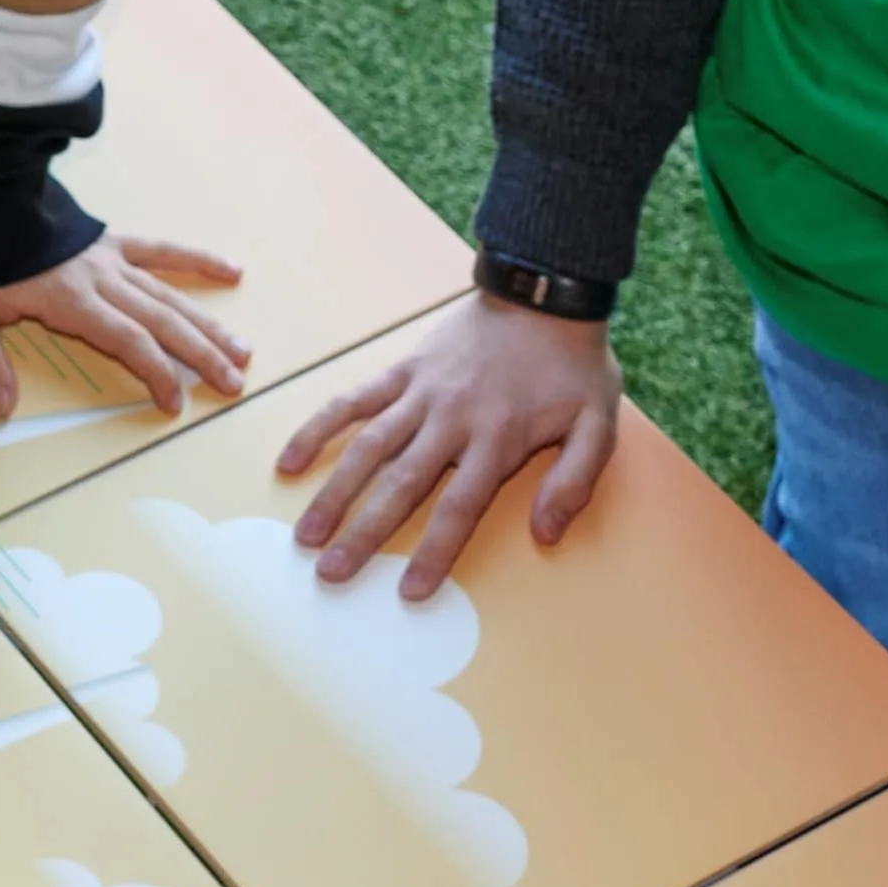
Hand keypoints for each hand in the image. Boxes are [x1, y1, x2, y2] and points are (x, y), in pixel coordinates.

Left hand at [0, 232, 249, 422]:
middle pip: (162, 321)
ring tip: (244, 350)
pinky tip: (232, 270)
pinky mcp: (112, 241)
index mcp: (72, 300)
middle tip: (233, 383)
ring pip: (170, 294)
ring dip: (209, 323)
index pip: (128, 340)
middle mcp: (102, 280)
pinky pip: (161, 250)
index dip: (156, 372)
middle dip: (201, 354)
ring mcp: (112, 258)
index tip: (175, 403)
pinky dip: (197, 260)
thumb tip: (0, 409)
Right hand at [273, 297, 623, 598]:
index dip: (433, 552)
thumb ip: (574, 480)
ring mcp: (420, 393)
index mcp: (497, 439)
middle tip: (331, 573)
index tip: (408, 592)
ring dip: (334, 492)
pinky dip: (320, 428)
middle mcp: (451, 420)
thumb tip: (546, 533)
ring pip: (368, 447)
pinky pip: (354, 400)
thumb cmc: (572, 366)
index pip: (459, 507)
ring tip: (306, 534)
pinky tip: (290, 461)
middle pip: (401, 485)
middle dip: (364, 533)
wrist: (544, 294)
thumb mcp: (597, 423)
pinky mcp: (402, 370)